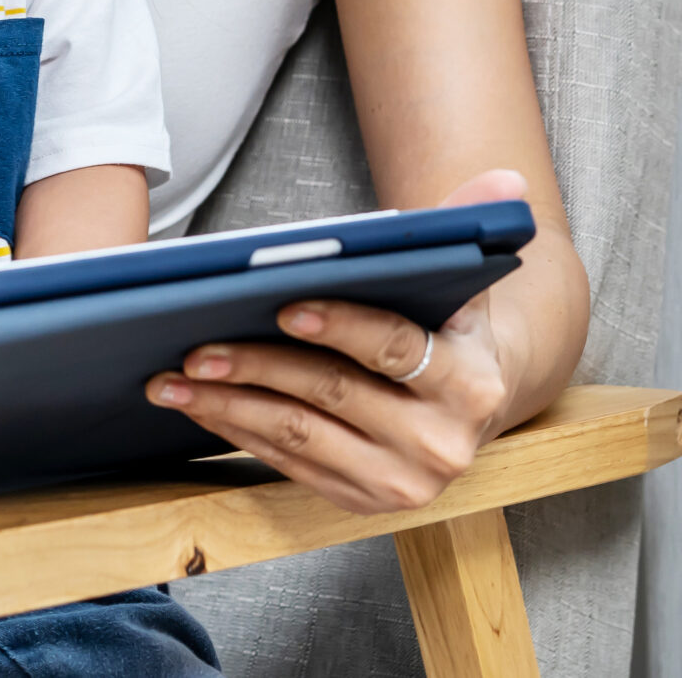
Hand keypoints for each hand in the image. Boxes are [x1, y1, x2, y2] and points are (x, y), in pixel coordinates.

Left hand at [143, 170, 527, 513]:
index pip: (395, 349)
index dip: (340, 326)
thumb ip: (473, 223)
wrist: (471, 405)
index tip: (283, 306)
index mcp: (471, 385)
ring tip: (176, 378)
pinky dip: (237, 432)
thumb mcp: (467, 277)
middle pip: (332, 395)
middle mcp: (441, 445)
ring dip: (230, 406)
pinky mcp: (362, 501)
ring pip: (299, 436)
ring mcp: (401, 482)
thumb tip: (506, 181)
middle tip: (197, 345)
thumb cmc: (451, 328)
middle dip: (258, 367)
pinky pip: (288, 464)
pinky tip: (199, 406)